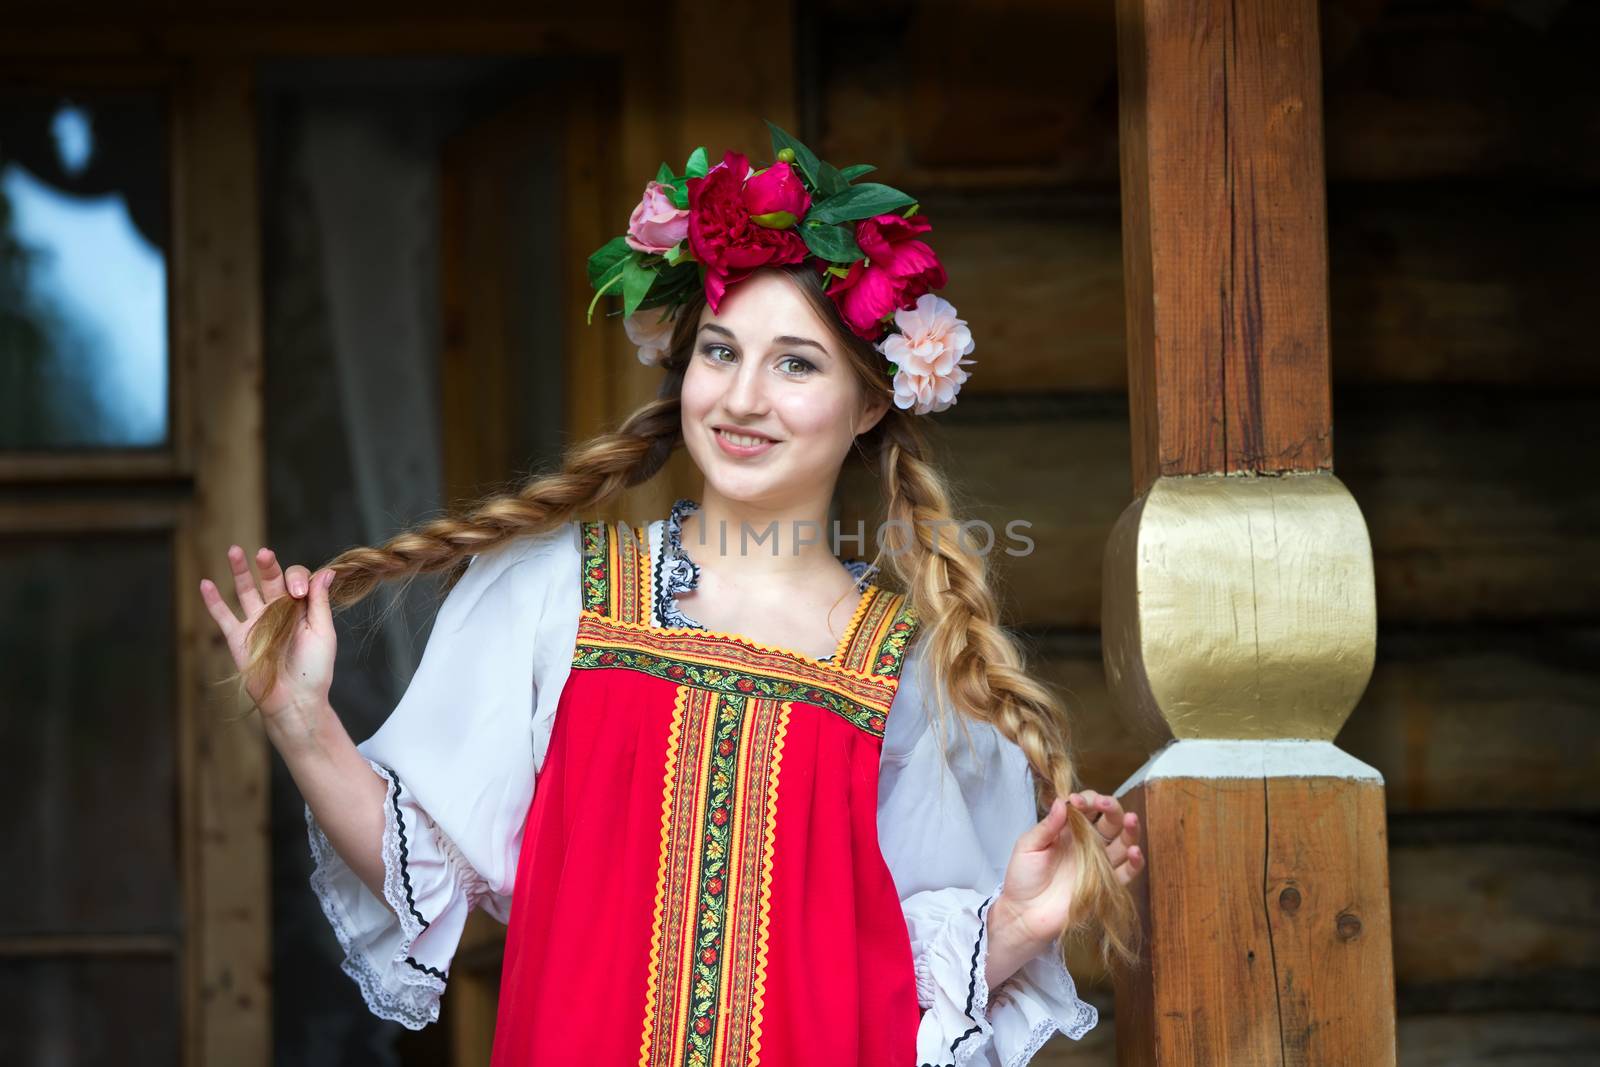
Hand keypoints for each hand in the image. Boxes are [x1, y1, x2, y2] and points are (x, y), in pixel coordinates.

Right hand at [199, 545, 336, 721]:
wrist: (295, 700)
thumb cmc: (314, 669)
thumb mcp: (324, 632)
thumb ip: (320, 603)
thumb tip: (328, 571)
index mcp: (301, 609)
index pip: (297, 581)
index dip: (298, 580)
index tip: (299, 592)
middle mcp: (277, 612)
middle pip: (271, 581)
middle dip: (268, 566)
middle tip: (264, 554)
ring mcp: (256, 623)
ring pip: (245, 591)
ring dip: (240, 571)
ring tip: (234, 550)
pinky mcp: (238, 638)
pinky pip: (223, 616)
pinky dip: (213, 601)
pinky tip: (205, 583)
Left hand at [994, 789, 1144, 950]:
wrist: (1024, 914)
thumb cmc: (1022, 878)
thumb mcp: (1028, 846)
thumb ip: (1046, 826)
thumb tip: (1061, 801)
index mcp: (1069, 831)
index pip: (1086, 807)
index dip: (1086, 800)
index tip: (1075, 801)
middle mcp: (1087, 844)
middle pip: (1109, 820)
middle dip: (1111, 807)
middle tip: (1104, 803)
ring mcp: (1098, 864)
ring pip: (1123, 842)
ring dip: (1130, 829)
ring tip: (1131, 819)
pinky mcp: (1105, 885)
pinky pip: (1126, 872)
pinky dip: (1135, 862)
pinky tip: (1134, 851)